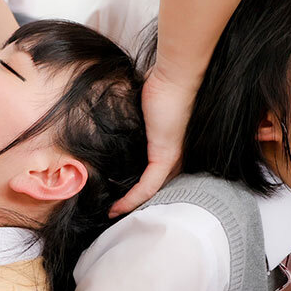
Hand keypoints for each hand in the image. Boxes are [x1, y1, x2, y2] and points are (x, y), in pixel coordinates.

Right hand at [108, 64, 198, 216]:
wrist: (177, 74)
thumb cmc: (164, 83)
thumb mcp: (143, 105)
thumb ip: (135, 116)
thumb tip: (115, 112)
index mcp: (172, 144)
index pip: (157, 173)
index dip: (141, 186)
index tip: (120, 191)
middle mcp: (176, 155)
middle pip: (157, 187)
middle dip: (137, 201)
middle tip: (114, 211)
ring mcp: (172, 158)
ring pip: (153, 191)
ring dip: (132, 205)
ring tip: (113, 215)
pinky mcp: (166, 157)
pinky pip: (148, 186)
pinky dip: (132, 199)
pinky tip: (117, 209)